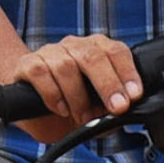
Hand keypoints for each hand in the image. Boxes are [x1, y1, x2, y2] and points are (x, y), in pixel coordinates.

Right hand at [12, 32, 138, 136]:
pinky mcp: (28, 64)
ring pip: (66, 66)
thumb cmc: (71, 106)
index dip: (127, 72)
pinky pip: (41, 73)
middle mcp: (75, 46)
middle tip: (117, 107)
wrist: (34, 108)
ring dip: (77, 97)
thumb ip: (111, 113)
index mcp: (97, 50)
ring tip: (81, 116)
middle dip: (108, 84)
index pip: (116, 51)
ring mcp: (50, 53)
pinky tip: (60, 108)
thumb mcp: (97, 113)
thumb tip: (123, 115)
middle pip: (93, 56)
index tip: (134, 95)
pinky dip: (53, 94)